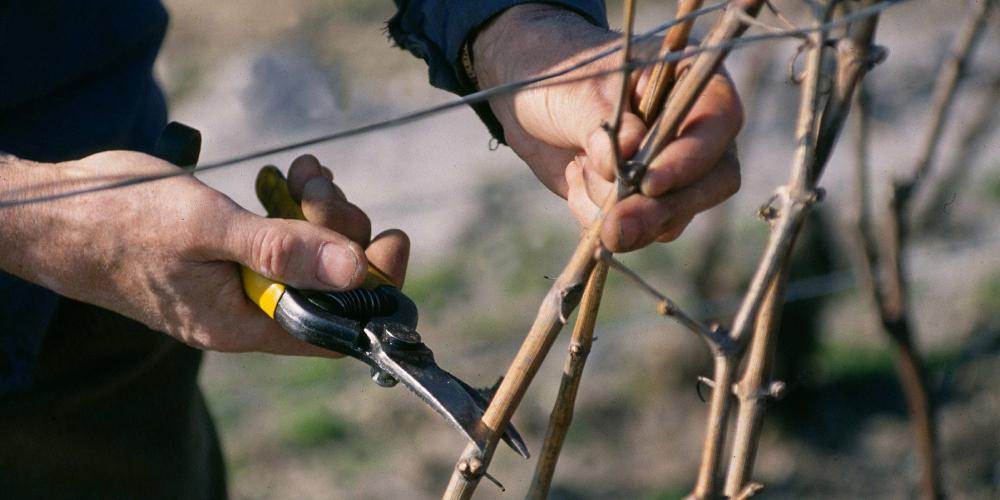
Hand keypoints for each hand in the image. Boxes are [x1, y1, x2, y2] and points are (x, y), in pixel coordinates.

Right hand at [2, 152, 406, 355]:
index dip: (374, 288)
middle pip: (328, 286)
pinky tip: (290, 176)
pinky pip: (280, 237)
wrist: (55, 214)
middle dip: (342, 231)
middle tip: (319, 186)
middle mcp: (246, 312)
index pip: (336, 326)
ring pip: (308, 257)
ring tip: (304, 173)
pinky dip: (293, 206)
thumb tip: (355, 271)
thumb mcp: (207, 230)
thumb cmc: (120, 222)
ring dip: (319, 212)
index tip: (390, 239)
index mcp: (243, 324)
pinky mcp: (228, 256)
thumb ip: (281, 251)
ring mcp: (237, 284)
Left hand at [472, 5, 742, 250]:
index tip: (650, 184)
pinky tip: (575, 181)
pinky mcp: (645, 202)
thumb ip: (606, 123)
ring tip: (578, 172)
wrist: (527, 102)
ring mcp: (675, 171)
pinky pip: (637, 230)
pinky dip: (600, 220)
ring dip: (622, 213)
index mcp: (694, 83)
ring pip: (674, 215)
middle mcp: (696, 131)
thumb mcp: (579, 92)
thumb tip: (631, 157)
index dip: (691, 159)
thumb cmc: (562, 79)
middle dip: (662, 210)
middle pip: (712, 182)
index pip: (718, 124)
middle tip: (616, 227)